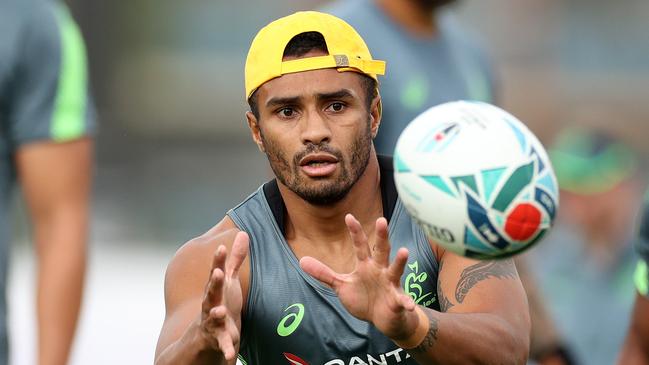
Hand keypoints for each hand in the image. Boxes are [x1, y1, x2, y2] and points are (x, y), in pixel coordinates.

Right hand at [199, 231, 248, 360]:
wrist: (205, 337)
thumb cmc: (220, 302)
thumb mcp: (228, 281)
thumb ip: (235, 259)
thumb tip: (242, 233)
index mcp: (215, 290)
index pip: (215, 272)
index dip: (218, 260)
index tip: (221, 247)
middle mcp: (210, 304)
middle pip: (211, 292)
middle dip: (214, 283)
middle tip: (218, 273)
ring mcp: (212, 322)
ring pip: (213, 317)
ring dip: (216, 314)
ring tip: (221, 311)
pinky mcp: (217, 339)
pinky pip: (222, 345)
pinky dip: (226, 349)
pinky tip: (230, 355)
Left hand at [300, 214, 418, 340]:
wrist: (383, 319)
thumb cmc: (364, 298)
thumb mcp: (341, 285)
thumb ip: (324, 273)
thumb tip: (301, 261)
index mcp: (366, 265)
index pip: (360, 245)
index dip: (355, 231)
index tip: (349, 216)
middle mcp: (380, 270)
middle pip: (381, 250)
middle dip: (382, 236)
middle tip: (381, 220)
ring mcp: (391, 284)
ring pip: (395, 270)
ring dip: (400, 261)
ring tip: (404, 251)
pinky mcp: (398, 301)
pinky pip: (403, 300)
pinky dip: (407, 302)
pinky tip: (409, 304)